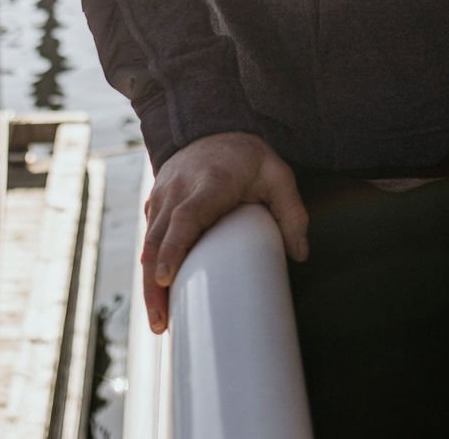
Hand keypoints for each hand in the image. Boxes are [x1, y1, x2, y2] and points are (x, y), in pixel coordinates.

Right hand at [141, 131, 308, 333]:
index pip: (185, 218)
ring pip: (148, 241)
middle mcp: (178, 189)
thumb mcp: (278, 175)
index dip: (173, 248)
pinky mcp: (156, 203)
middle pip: (158, 239)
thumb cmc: (249, 157)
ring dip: (148, 282)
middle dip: (154, 283)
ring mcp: (162, 195)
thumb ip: (292, 212)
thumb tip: (300, 255)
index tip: (165, 277)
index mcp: (210, 183)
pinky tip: (157, 297)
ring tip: (159, 322)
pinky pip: (148, 237)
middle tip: (161, 323)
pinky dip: (149, 267)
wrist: (212, 126)